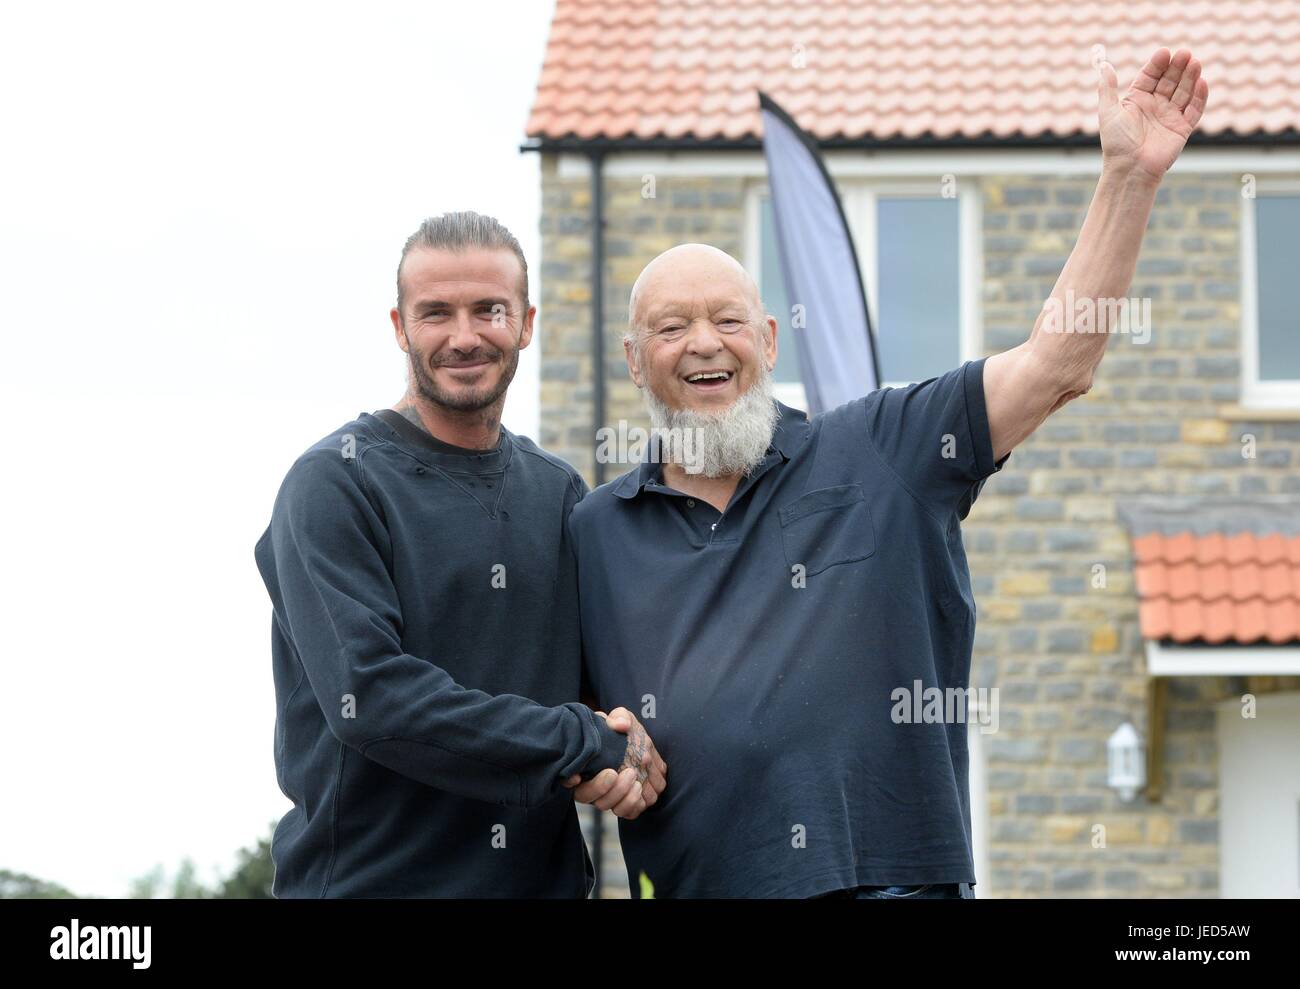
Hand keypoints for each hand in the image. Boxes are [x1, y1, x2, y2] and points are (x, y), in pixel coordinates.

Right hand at [562, 707, 667, 819]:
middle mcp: (592, 785)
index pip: (568, 779)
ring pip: (609, 808)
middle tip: (618, 772)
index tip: (576, 776)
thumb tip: (621, 725)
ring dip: (622, 798)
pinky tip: (640, 791)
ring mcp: (609, 796)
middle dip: (603, 788)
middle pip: (589, 798)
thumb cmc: (623, 731)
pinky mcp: (626, 802)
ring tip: (635, 781)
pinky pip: (627, 813)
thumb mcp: (620, 718)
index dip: (569, 781)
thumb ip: (619, 717)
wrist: (641, 745)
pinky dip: (634, 806)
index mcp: (583, 766)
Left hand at [1097, 47, 1208, 182]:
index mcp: (1137, 100)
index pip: (1150, 76)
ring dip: (1190, 77)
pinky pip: (1194, 110)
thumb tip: (1104, 65)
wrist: (1130, 169)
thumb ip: (1107, 88)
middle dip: (1177, 67)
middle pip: (1170, 81)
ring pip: (1184, 91)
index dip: (1157, 65)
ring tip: (1195, 62)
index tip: (1164, 52)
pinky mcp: (1182, 128)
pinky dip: (1199, 97)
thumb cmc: (1116, 142)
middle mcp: (1155, 106)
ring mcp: (1170, 116)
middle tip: (1184, 53)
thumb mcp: (1108, 112)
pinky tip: (1202, 82)